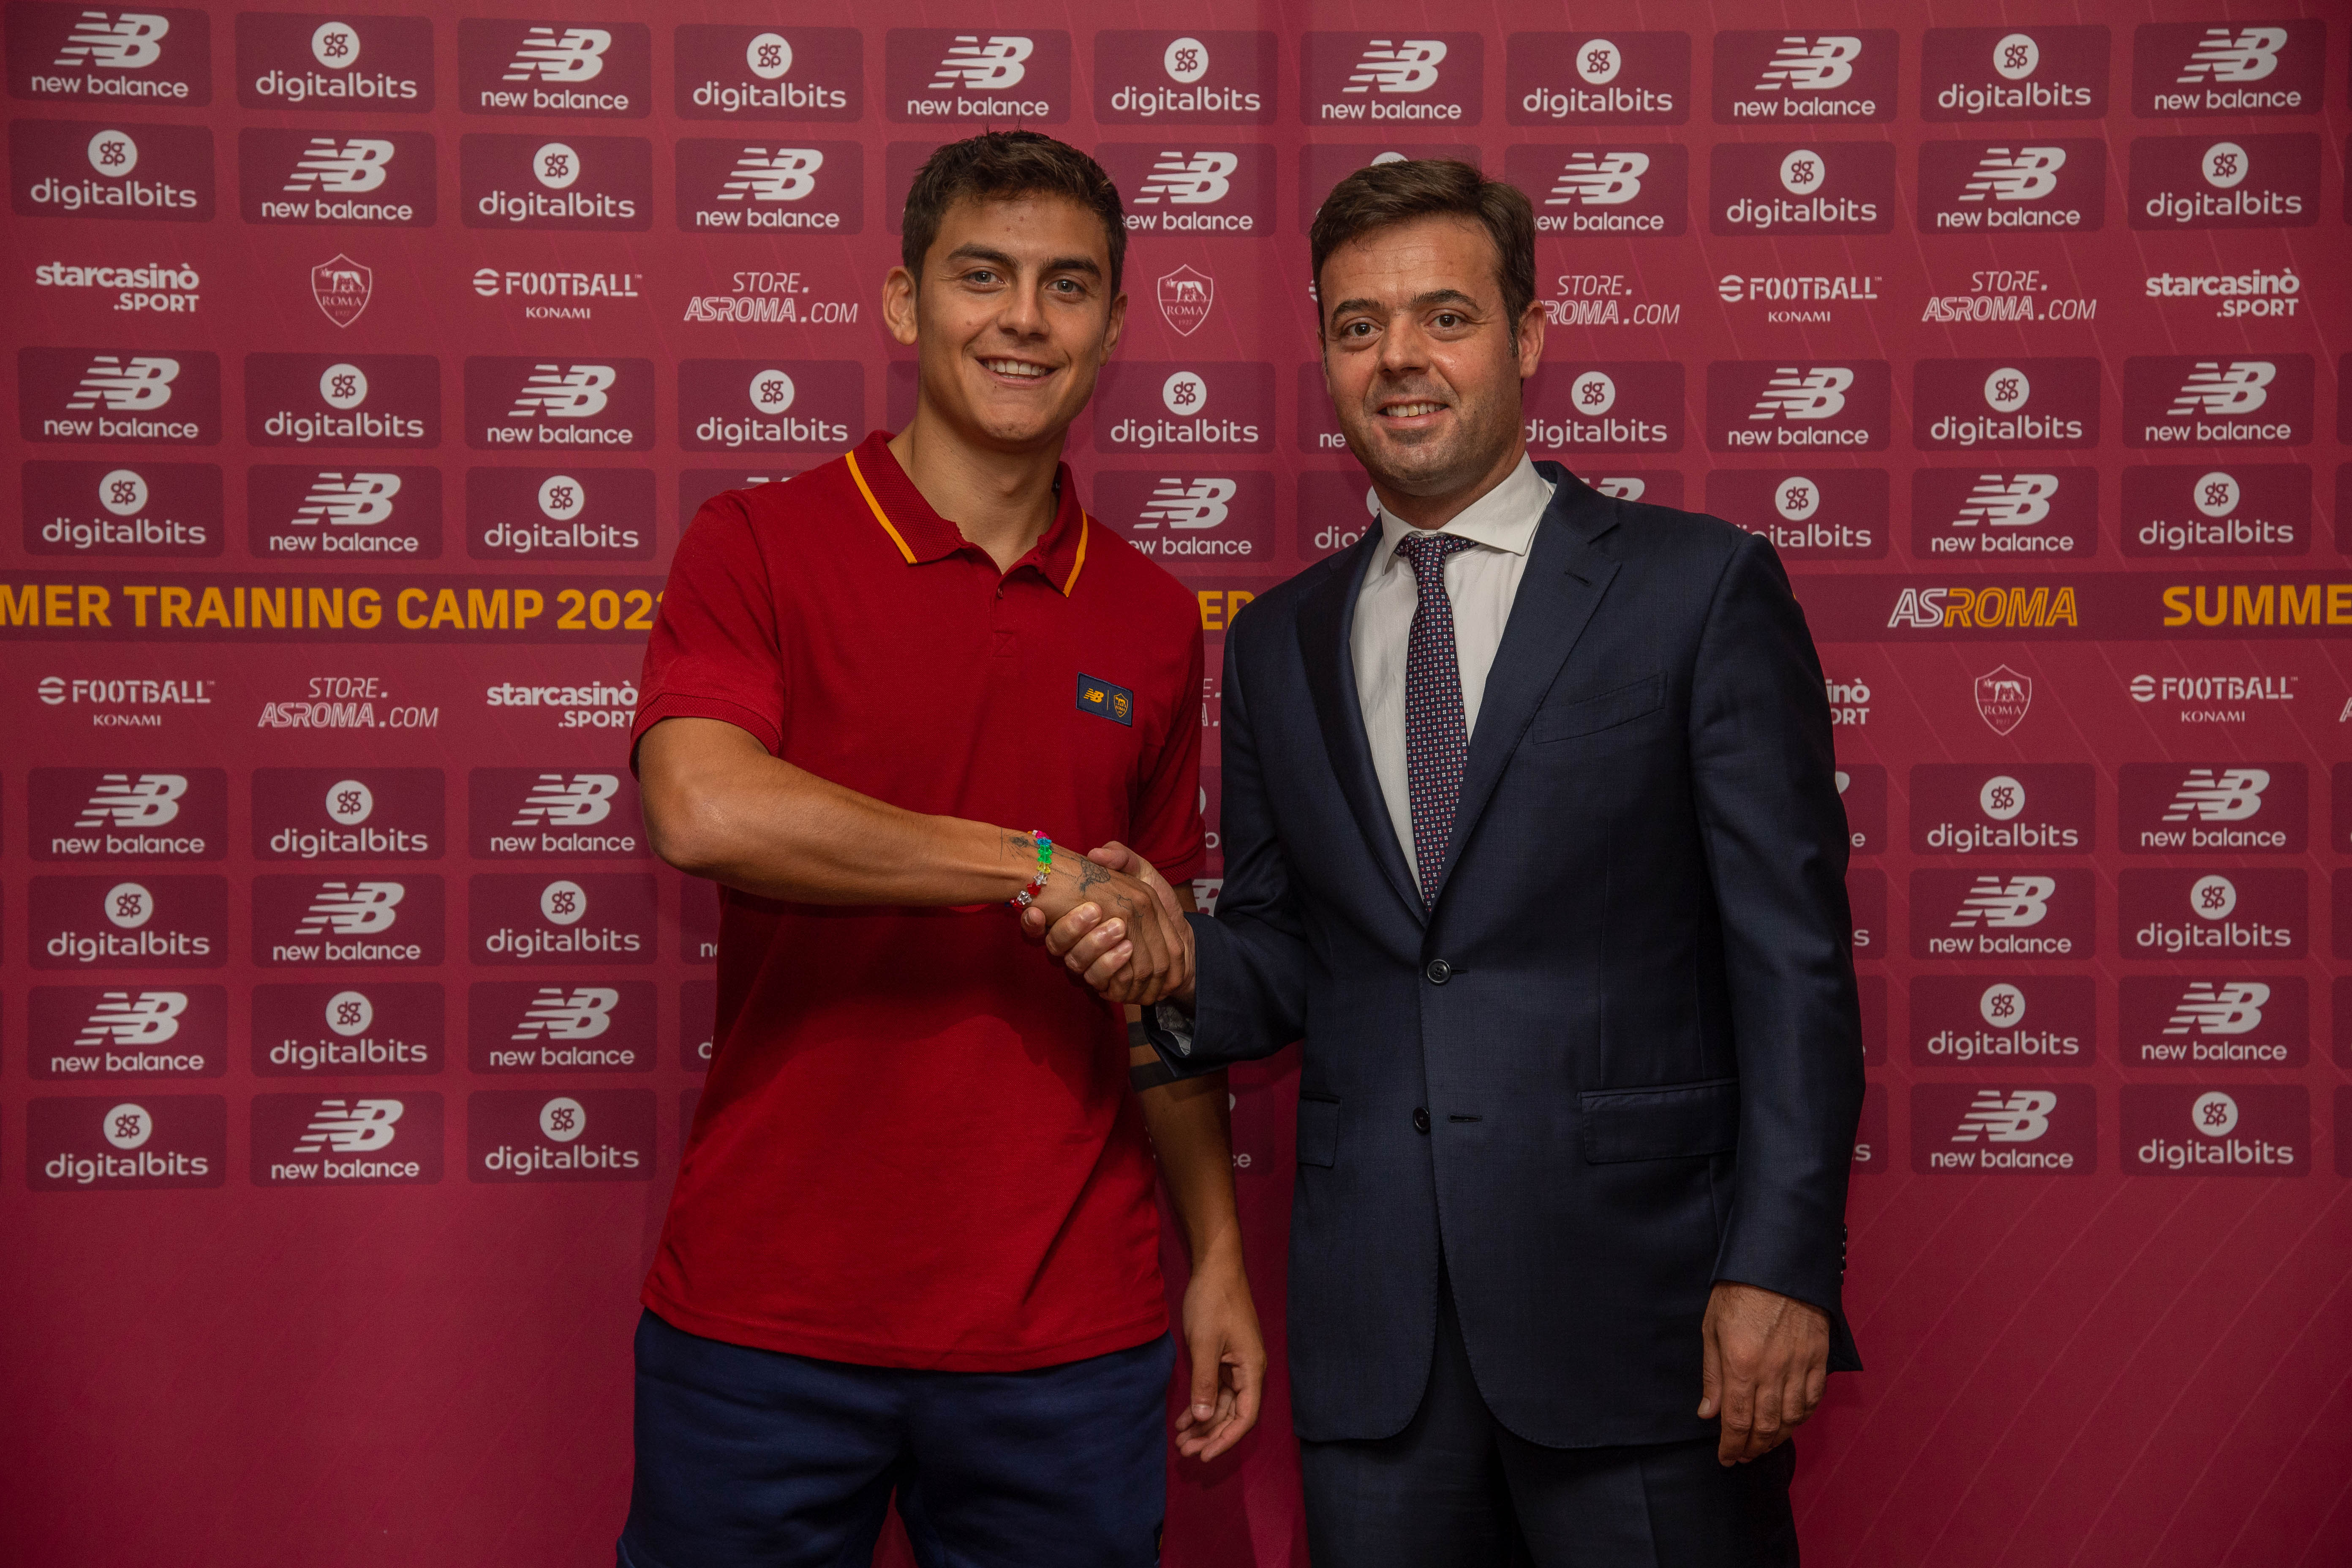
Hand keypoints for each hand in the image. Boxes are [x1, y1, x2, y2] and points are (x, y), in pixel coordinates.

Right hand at [1021, 842, 1194, 1007]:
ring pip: (1076, 963)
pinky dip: (1111, 965)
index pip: (1038, 925)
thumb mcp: (1140, 873)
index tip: (1037, 912)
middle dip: (1069, 929)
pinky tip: (1127, 950)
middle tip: (1095, 909)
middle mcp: (1076, 944)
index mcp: (1074, 918)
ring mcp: (1090, 966)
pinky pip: (1101, 980)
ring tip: (1119, 928)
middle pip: (1056, 946)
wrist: (1178, 936)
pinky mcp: (1108, 985)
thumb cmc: (1154, 902)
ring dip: (1094, 945)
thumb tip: (1096, 854)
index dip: (1032, 924)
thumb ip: (1120, 859)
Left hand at [1173, 1247, 1263, 1462]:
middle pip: (1234, 1415)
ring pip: (1223, 1405)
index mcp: (1251, 1369)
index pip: (1245, 1417)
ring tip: (1180, 1440)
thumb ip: (1205, 1382)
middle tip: (1184, 1451)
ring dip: (1204, 1423)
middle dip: (1211, 1435)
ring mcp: (1236, 1365)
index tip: (1203, 1455)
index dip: (1225, 1439)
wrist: (1215, 1268)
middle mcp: (1248, 1371)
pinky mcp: (1224, 1358)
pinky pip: (1215, 1390)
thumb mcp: (1205, 1344)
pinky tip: (1183, 1418)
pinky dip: (1201, 1404)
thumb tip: (1204, 1418)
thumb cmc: (1214, 1302)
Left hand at [1697, 1282, 1829, 1464]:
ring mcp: (1799, 1365)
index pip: (1736, 1421)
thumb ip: (1712, 1375)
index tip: (1726, 1458)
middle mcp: (1772, 1371)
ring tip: (1763, 1444)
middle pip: (1765, 1426)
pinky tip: (1790, 1422)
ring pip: (1791, 1419)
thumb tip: (1708, 1414)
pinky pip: (1812, 1399)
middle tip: (1742, 1456)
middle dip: (1752, 1448)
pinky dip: (1801, 1417)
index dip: (1731, 1446)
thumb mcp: (1712, 1328)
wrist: (1778, 1263)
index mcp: (1741, 1364)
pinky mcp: (1818, 1358)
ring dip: (1777, 1438)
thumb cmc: (1738, 1291)